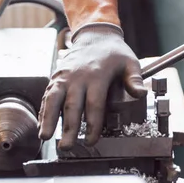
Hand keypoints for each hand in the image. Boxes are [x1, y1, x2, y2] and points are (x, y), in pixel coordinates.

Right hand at [38, 23, 146, 148]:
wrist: (95, 35)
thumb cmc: (114, 52)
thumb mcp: (130, 62)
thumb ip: (134, 79)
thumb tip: (141, 93)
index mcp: (97, 75)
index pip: (94, 105)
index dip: (93, 124)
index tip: (91, 140)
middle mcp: (78, 77)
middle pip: (72, 105)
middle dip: (69, 127)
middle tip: (67, 146)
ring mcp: (64, 76)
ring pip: (53, 99)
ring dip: (48, 119)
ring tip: (45, 137)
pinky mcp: (56, 77)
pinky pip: (48, 95)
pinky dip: (44, 110)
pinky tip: (42, 125)